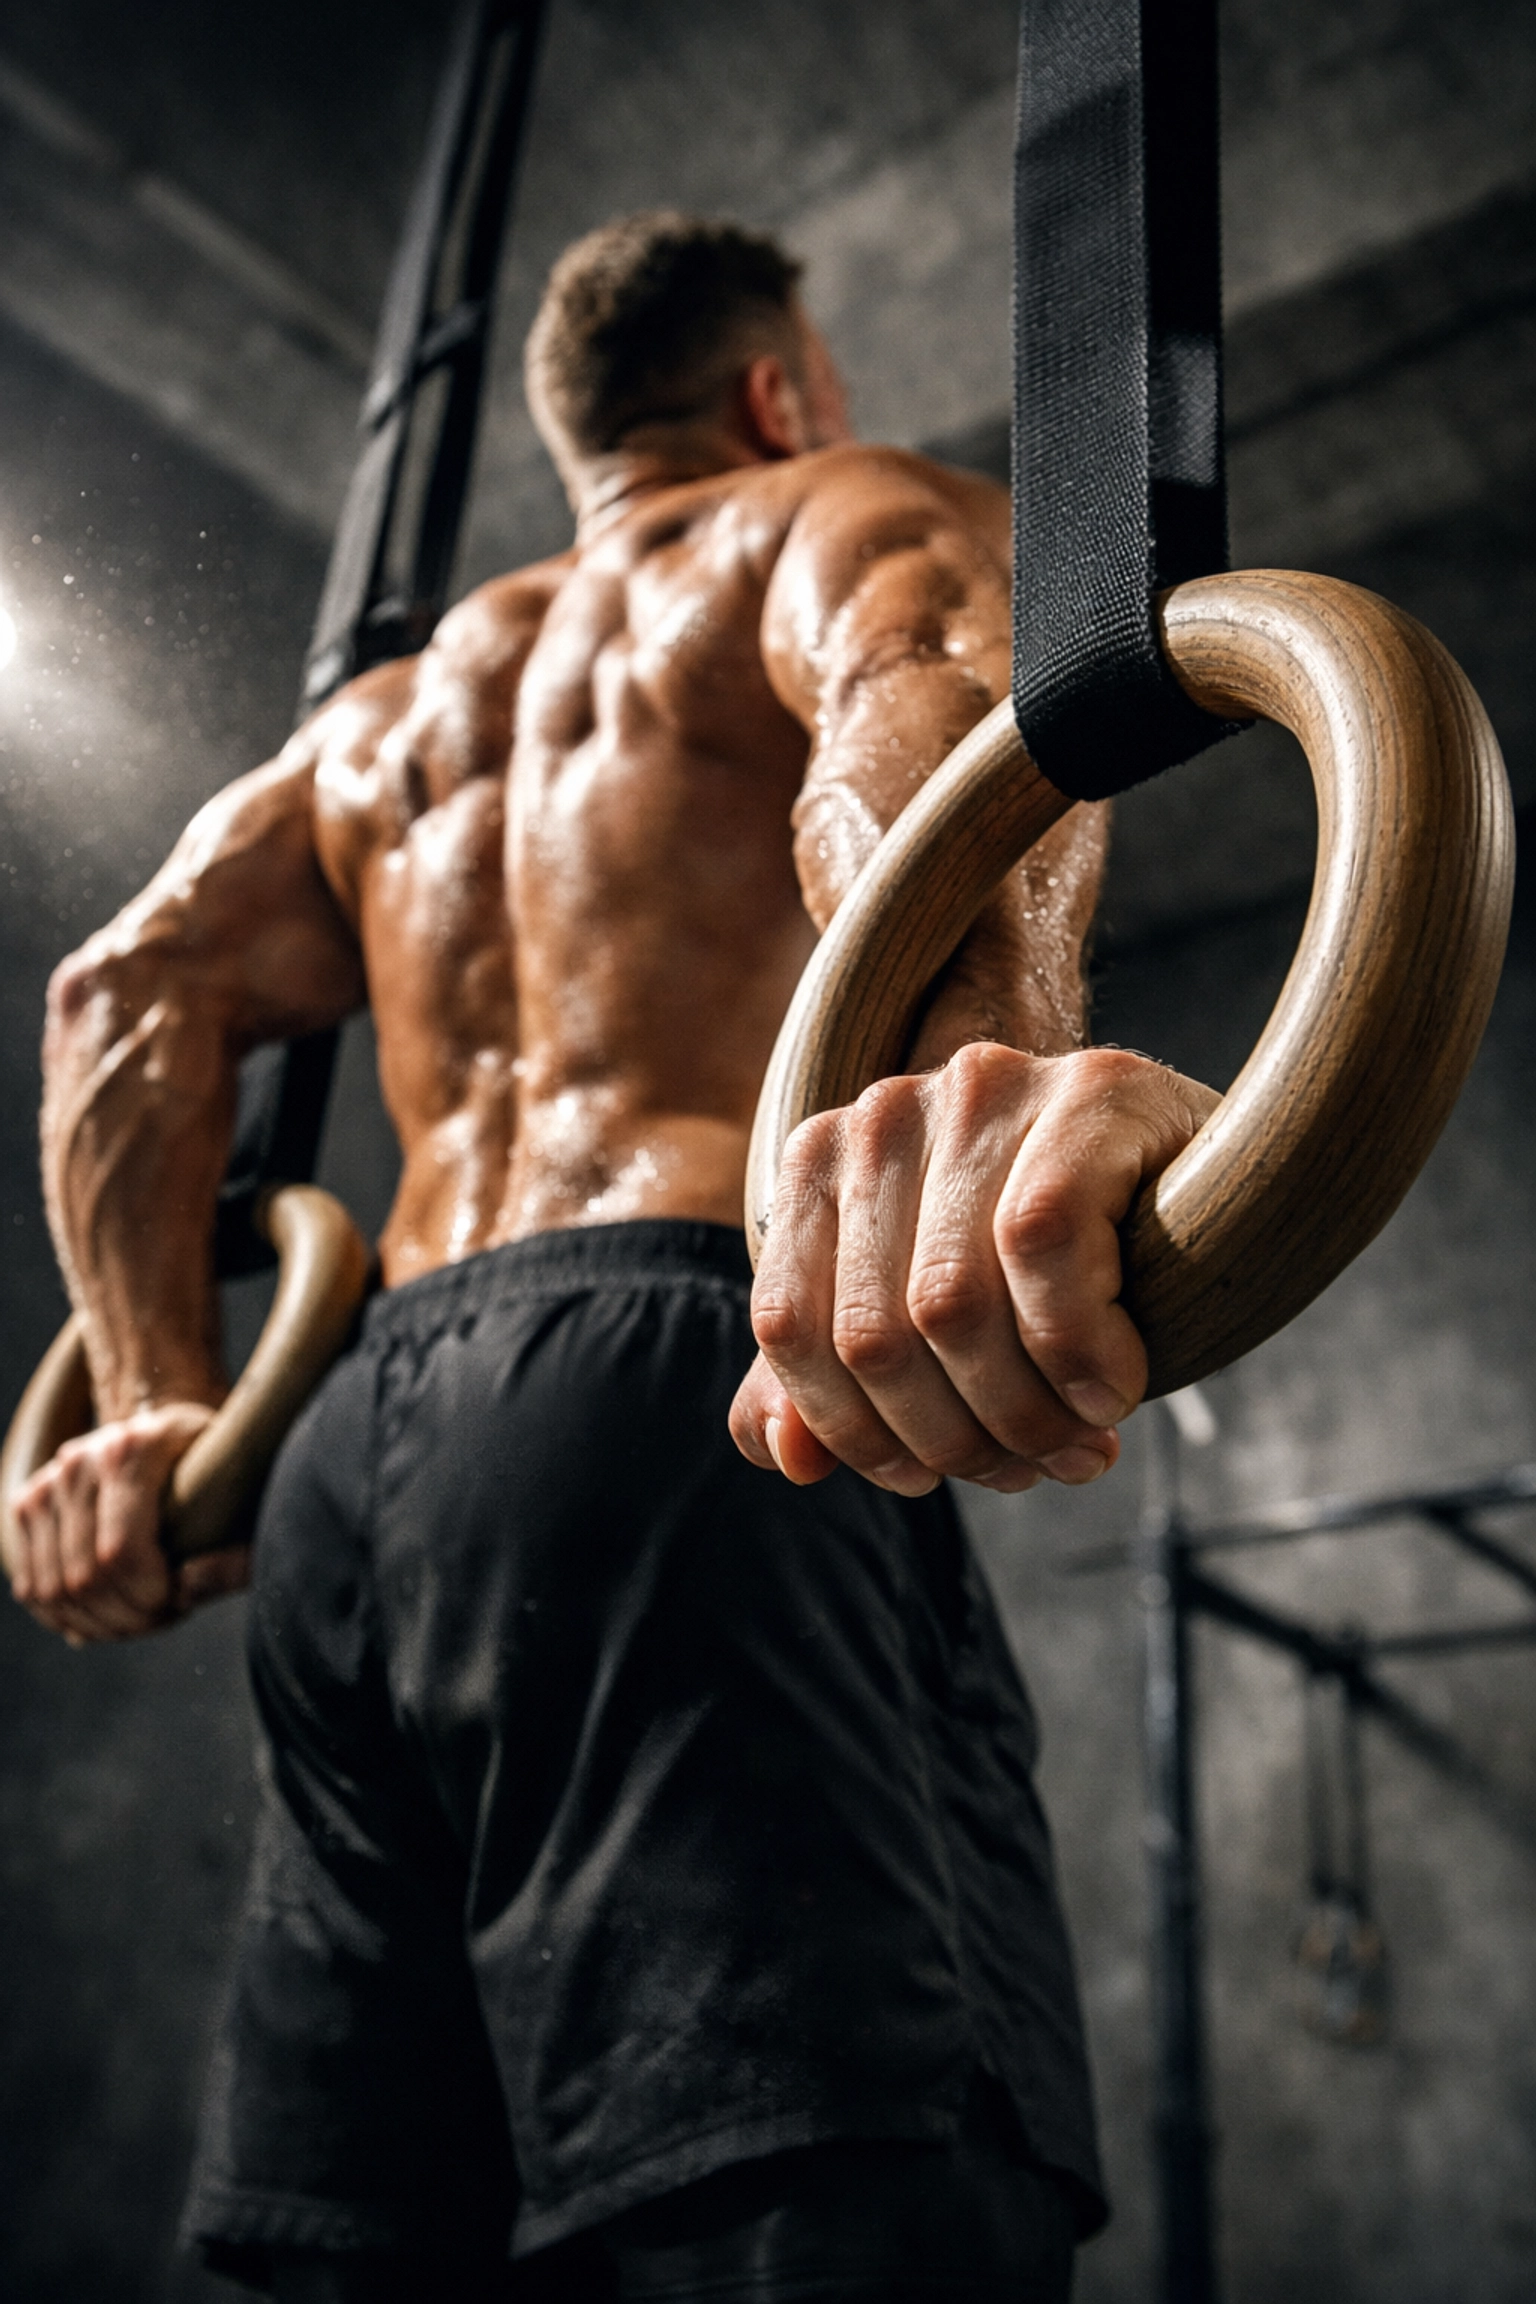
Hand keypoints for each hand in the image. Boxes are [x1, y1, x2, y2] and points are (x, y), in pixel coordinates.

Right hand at [4, 1402, 248, 1644]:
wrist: (165, 1430)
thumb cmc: (215, 1469)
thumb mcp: (246, 1498)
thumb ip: (236, 1554)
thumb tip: (186, 1591)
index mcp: (136, 1447)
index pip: (121, 1550)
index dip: (148, 1596)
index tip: (180, 1602)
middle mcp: (81, 1459)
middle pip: (85, 1576)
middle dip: (128, 1617)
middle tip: (165, 1616)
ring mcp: (47, 1481)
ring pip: (54, 1589)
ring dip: (99, 1624)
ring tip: (141, 1618)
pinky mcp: (27, 1504)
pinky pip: (32, 1586)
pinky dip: (66, 1617)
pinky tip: (106, 1618)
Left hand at [730, 1042, 1217, 1495]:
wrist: (1187, 1156)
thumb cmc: (1057, 1250)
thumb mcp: (928, 1309)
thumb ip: (839, 1374)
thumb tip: (787, 1459)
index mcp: (823, 1161)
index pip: (790, 1328)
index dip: (859, 1433)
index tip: (930, 1477)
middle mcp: (886, 1112)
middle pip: (874, 1333)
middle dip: (956, 1440)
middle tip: (1030, 1470)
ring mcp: (984, 1090)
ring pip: (951, 1305)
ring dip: (1025, 1412)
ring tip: (1081, 1442)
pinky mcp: (1088, 1091)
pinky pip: (1043, 1247)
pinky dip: (1079, 1350)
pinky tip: (1115, 1386)